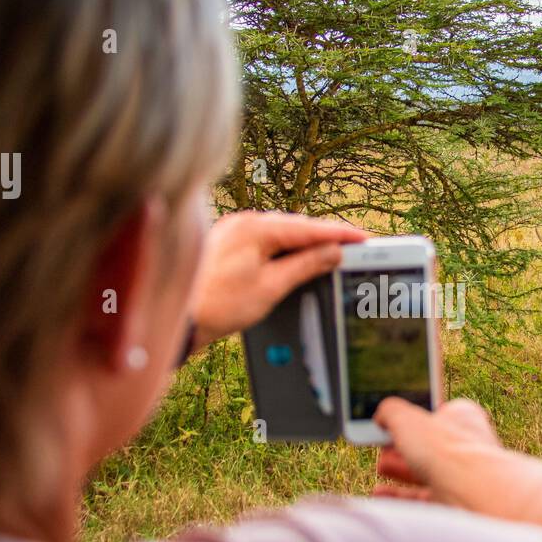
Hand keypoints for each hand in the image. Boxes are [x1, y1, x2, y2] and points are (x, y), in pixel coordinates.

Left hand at [190, 211, 365, 347]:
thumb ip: (305, 266)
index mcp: (255, 228)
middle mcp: (243, 223)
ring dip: (304, 244)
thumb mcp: (271, 287)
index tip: (363, 238)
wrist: (178, 318)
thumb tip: (333, 253)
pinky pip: (264, 240)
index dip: (340, 234)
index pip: (309, 228)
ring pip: (280, 233)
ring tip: (327, 255)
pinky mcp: (227, 245)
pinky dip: (283, 249)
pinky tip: (293, 259)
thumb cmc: (217, 304)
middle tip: (352, 247)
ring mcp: (233, 233)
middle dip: (324, 237)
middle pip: (296, 227)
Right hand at [372, 397, 512, 508]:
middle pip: (427, 445)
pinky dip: (400, 495)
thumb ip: (390, 411)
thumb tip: (381, 415)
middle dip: (401, 447)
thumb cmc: (446, 450)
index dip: (411, 418)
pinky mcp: (453, 503)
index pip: (435, 413)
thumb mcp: (407, 418)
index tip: (389, 422)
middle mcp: (466, 446)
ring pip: (426, 473)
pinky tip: (380, 492)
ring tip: (380, 468)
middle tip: (382, 447)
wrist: (472, 494)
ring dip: (399, 471)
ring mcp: (461, 477)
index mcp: (462, 418)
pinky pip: (422, 497)